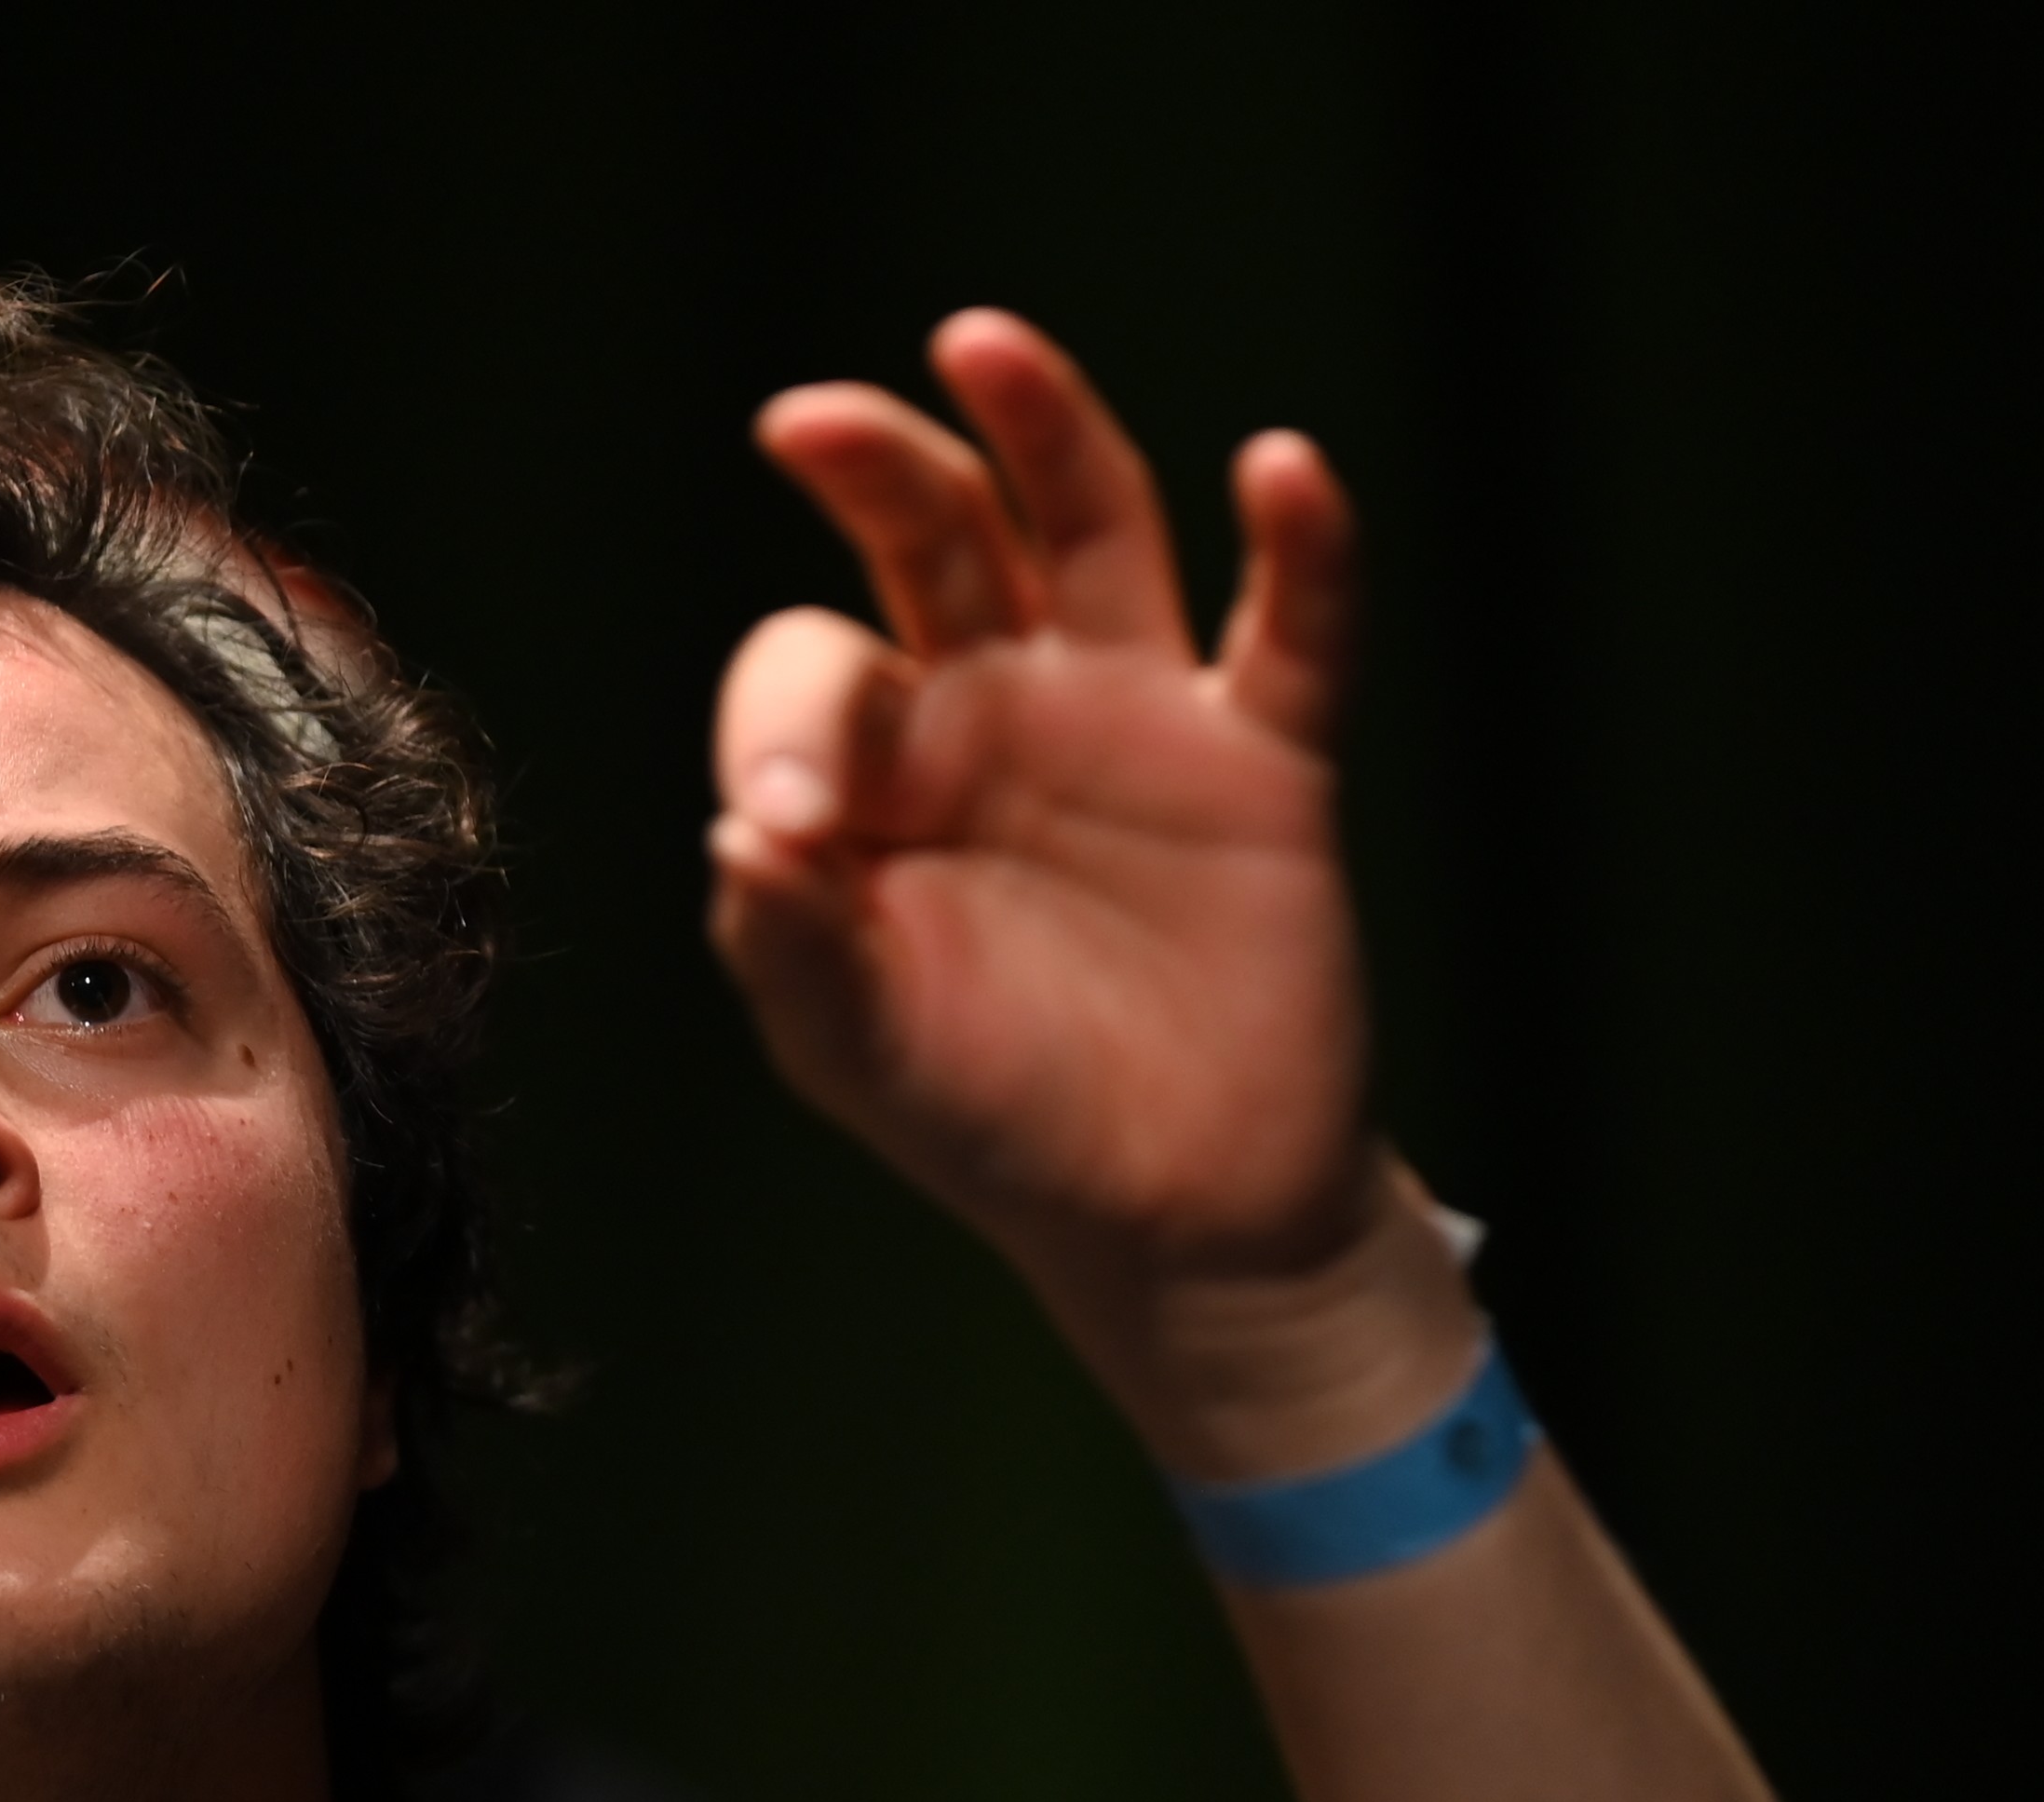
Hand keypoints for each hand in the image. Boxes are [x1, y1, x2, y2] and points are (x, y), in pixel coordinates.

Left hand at [707, 310, 1376, 1307]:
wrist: (1172, 1215)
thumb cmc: (993, 1117)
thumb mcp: (861, 1050)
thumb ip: (791, 946)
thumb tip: (739, 832)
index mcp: (877, 775)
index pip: (813, 673)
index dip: (790, 714)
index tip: (792, 812)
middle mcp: (995, 709)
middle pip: (936, 539)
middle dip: (876, 471)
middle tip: (804, 423)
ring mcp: (1133, 719)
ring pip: (1091, 527)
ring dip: (1045, 429)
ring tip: (979, 345)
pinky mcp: (1266, 761)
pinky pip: (1295, 631)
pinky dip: (1304, 545)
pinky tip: (1281, 467)